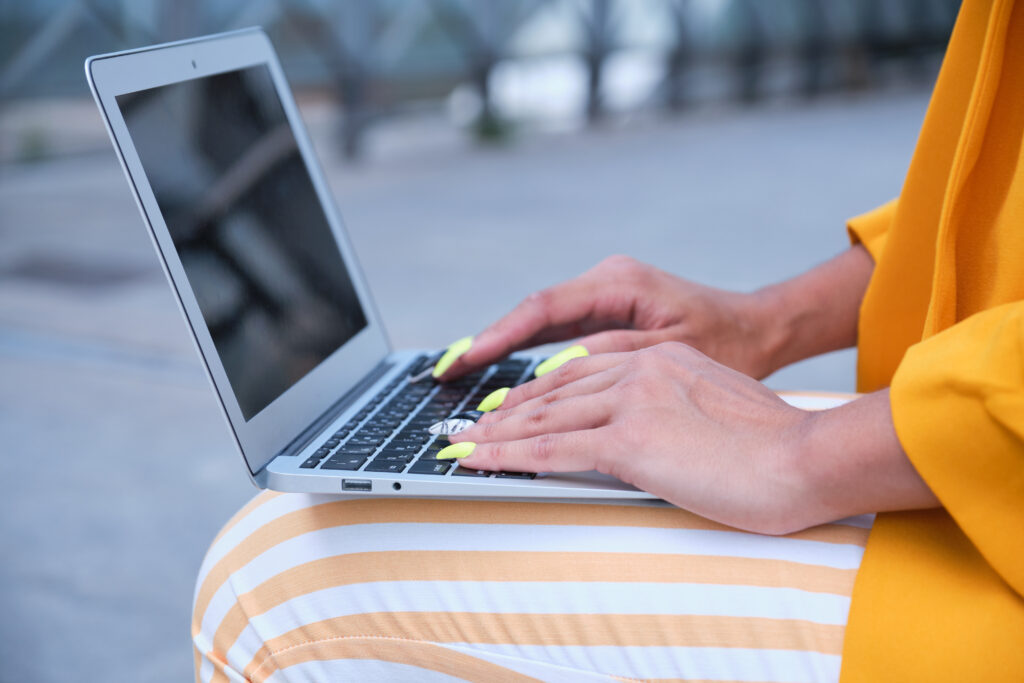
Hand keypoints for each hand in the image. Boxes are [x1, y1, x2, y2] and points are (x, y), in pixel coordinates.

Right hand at [441, 255, 779, 379]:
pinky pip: (557, 334)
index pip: (543, 310)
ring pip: (540, 325)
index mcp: (619, 283)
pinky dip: (528, 355)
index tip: (464, 361)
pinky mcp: (607, 315)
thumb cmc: (727, 342)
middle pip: (532, 315)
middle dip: (488, 345)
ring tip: (460, 376)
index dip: (498, 338)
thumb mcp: (672, 355)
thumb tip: (549, 373)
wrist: (760, 330)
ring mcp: (604, 297)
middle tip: (445, 373)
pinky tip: (501, 375)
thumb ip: (611, 359)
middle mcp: (605, 283)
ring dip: (503, 351)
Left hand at [451, 342, 816, 533]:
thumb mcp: (718, 411)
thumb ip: (676, 411)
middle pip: (557, 389)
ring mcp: (635, 401)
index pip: (584, 368)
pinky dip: (510, 455)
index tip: (513, 404)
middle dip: (509, 410)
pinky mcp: (632, 439)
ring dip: (499, 432)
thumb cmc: (779, 447)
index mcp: (664, 359)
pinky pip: (555, 448)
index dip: (541, 389)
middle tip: (473, 425)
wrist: (811, 457)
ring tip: (465, 444)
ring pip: (548, 416)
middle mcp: (643, 369)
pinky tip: (481, 460)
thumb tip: (651, 437)